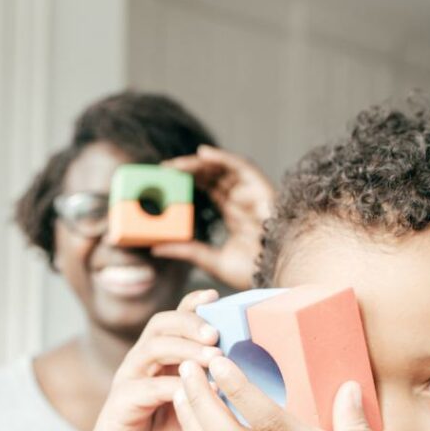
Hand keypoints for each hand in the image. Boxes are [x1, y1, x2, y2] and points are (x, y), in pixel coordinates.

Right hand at [82, 290, 220, 430]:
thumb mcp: (197, 408)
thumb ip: (215, 390)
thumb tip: (252, 378)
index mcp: (161, 355)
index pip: (176, 318)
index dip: (194, 304)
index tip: (216, 298)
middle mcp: (143, 359)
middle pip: (162, 323)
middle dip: (191, 322)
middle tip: (217, 333)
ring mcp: (130, 377)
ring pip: (154, 347)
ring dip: (186, 348)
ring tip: (214, 356)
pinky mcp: (122, 401)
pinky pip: (148, 386)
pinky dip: (175, 386)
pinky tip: (198, 390)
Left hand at [155, 146, 274, 289]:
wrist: (273, 276)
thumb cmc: (251, 273)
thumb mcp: (210, 260)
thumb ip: (185, 251)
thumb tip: (155, 248)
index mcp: (234, 214)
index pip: (209, 190)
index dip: (189, 181)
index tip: (164, 180)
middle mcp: (243, 201)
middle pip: (214, 176)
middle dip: (190, 170)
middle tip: (164, 168)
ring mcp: (252, 194)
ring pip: (223, 169)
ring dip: (199, 164)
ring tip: (176, 164)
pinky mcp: (261, 189)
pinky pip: (241, 167)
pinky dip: (222, 158)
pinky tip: (202, 154)